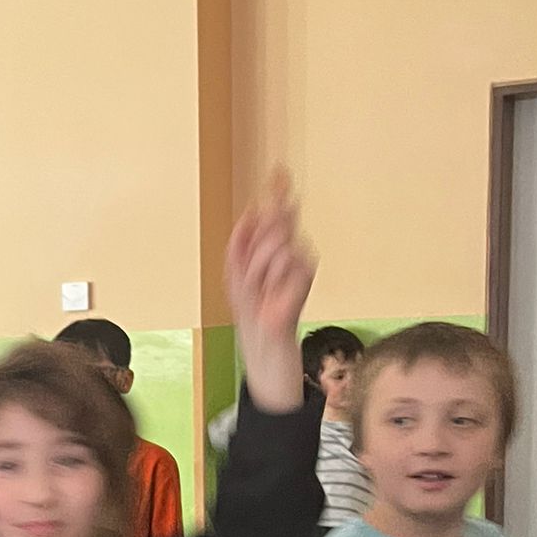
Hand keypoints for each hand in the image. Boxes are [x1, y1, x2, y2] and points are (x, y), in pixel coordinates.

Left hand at [225, 169, 314, 413]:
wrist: (267, 363)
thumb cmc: (254, 327)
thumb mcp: (236, 285)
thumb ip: (240, 247)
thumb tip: (250, 214)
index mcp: (268, 258)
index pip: (273, 219)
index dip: (277, 195)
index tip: (280, 173)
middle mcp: (286, 262)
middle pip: (278, 227)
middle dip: (261, 245)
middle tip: (253, 275)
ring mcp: (296, 275)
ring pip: (281, 247)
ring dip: (263, 268)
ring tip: (261, 294)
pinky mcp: (300, 290)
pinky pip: (293, 265)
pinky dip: (278, 278)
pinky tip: (274, 296)